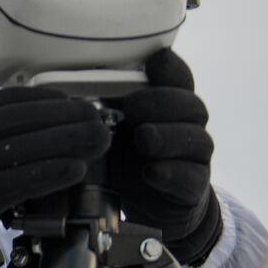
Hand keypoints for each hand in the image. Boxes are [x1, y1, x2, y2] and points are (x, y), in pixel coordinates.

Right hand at [0, 86, 109, 267]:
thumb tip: (53, 127)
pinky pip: (22, 180)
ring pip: (26, 146)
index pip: (8, 100)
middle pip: (22, 118)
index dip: (47, 98)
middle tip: (98, 121)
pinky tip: (76, 169)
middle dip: (66, 116)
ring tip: (98, 141)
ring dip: (69, 141)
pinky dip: (53, 172)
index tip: (75, 102)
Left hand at [107, 49, 221, 264]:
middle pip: (192, 106)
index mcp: (169, 107)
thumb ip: (103, 110)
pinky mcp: (192, 188)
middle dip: (163, 103)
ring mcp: (194, 159)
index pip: (180, 81)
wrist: (148, 205)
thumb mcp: (110, 132)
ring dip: (168, 137)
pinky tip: (151, 172)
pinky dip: (172, 173)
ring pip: (197, 141)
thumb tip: (70, 90)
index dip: (171, 70)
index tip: (153, 62)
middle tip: (132, 108)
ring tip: (144, 138)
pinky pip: (192, 178)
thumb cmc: (124, 159)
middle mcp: (188, 128)